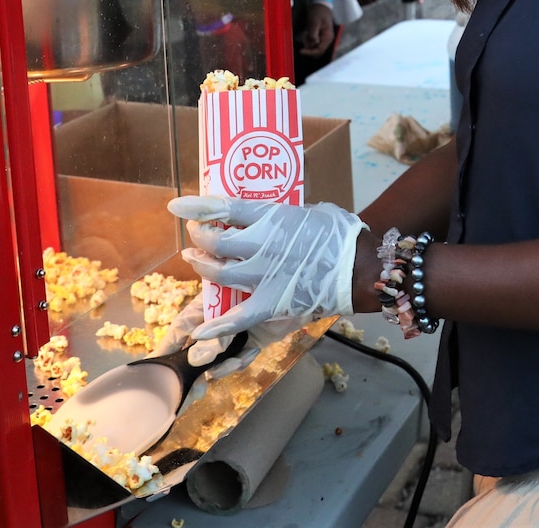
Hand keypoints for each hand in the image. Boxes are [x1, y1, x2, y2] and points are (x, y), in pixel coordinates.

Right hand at [151, 293, 304, 378]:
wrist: (311, 286)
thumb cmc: (274, 282)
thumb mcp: (239, 305)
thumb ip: (218, 331)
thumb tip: (196, 357)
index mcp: (208, 302)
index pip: (180, 328)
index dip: (166, 348)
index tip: (155, 371)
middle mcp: (217, 319)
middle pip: (193, 349)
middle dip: (192, 371)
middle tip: (192, 392)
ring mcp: (233, 332)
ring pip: (215, 360)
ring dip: (220, 366)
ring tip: (231, 363)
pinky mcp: (250, 343)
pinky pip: (237, 360)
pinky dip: (239, 362)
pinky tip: (251, 352)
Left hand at [168, 195, 364, 339]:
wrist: (360, 267)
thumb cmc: (339, 233)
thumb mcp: (309, 209)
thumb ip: (282, 213)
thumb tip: (266, 212)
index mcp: (272, 216)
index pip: (225, 206)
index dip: (198, 207)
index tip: (177, 207)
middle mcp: (262, 244)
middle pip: (216, 240)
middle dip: (200, 236)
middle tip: (197, 234)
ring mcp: (263, 275)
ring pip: (219, 273)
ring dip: (203, 267)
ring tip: (196, 260)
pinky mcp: (271, 303)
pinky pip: (237, 317)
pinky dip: (217, 325)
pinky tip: (198, 331)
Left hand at [300, 4, 334, 55]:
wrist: (320, 5)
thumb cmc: (318, 12)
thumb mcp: (314, 22)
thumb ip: (314, 34)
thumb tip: (313, 44)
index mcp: (328, 37)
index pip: (320, 50)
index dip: (311, 52)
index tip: (301, 51)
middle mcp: (327, 39)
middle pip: (318, 51)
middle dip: (310, 49)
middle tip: (304, 41)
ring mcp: (323, 38)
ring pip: (315, 48)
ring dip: (309, 45)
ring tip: (305, 36)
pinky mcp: (320, 36)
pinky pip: (314, 43)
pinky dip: (309, 41)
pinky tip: (306, 35)